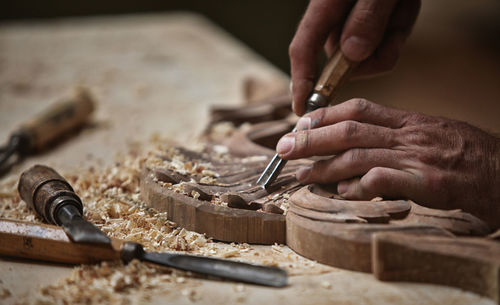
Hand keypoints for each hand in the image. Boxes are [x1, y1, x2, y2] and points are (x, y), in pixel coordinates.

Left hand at [277, 99, 499, 228]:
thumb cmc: (466, 157)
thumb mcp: (429, 137)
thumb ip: (392, 142)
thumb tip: (350, 163)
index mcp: (408, 121)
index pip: (357, 108)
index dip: (323, 115)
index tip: (299, 124)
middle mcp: (409, 135)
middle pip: (349, 130)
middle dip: (311, 139)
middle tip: (284, 149)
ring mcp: (418, 158)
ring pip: (359, 155)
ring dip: (323, 165)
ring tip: (301, 176)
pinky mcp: (429, 183)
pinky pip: (384, 180)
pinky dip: (358, 186)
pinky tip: (342, 192)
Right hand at [290, 0, 420, 114]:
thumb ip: (367, 17)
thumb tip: (352, 55)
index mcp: (325, 6)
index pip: (303, 51)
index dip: (301, 83)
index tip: (302, 109)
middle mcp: (335, 18)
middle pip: (341, 59)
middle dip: (370, 58)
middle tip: (393, 29)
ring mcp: (353, 21)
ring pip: (366, 55)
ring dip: (390, 39)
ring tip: (401, 6)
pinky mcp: (371, 23)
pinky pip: (383, 43)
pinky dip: (398, 31)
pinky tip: (403, 7)